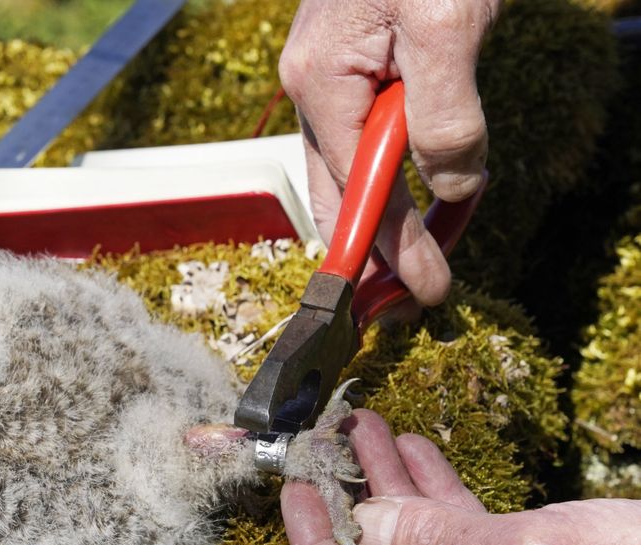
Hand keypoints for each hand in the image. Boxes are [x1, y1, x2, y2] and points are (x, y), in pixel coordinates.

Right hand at [279, 0, 499, 304]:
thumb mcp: (450, 25)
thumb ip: (445, 114)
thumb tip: (448, 187)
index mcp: (322, 84)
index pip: (357, 192)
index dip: (393, 251)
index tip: (425, 295)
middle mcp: (313, 90)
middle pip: (336, 196)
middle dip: (378, 253)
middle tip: (415, 299)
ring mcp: (329, 82)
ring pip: (349, 174)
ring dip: (386, 223)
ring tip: (421, 263)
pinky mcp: (354, 71)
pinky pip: (367, 142)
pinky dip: (394, 181)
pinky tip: (419, 198)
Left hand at [282, 409, 640, 544]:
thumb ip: (438, 544)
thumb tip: (368, 525)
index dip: (316, 540)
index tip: (290, 488)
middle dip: (356, 495)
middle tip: (328, 440)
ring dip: (397, 484)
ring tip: (367, 427)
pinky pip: (469, 542)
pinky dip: (444, 495)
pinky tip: (420, 454)